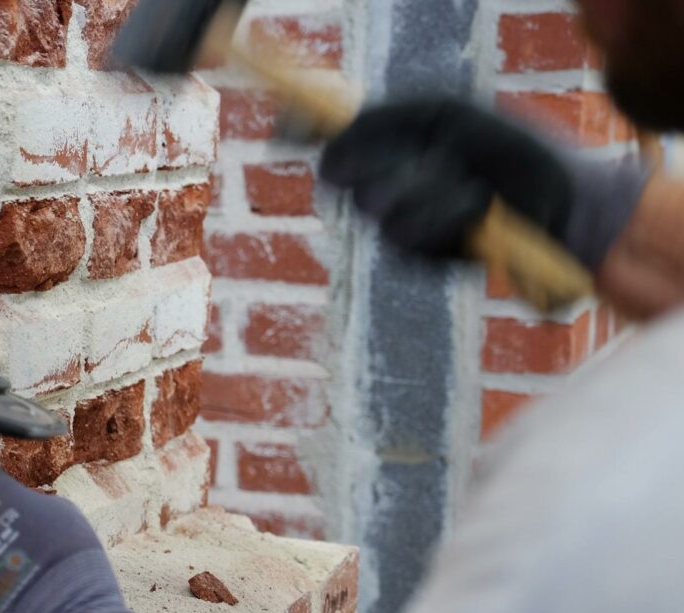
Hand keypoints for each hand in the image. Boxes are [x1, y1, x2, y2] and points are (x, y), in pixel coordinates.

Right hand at [319, 98, 646, 268]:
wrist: (564, 203)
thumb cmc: (513, 152)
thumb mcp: (448, 117)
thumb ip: (385, 121)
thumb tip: (324, 144)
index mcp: (389, 144)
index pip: (327, 137)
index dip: (301, 131)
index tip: (286, 132)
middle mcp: (385, 184)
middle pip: (340, 174)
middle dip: (380, 161)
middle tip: (426, 155)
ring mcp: (398, 223)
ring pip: (375, 206)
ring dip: (426, 189)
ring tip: (471, 185)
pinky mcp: (416, 258)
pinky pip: (404, 234)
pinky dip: (445, 214)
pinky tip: (477, 209)